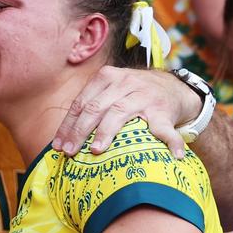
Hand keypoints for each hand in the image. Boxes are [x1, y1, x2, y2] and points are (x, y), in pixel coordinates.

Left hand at [52, 67, 198, 158]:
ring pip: (119, 113)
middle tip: (70, 152)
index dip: (67, 126)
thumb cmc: (132, 95)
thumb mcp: (110, 91)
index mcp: (106, 77)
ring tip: (96, 150)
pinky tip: (170, 155)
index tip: (58, 146)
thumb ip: (90, 106)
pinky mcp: (163, 110)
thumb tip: (63, 138)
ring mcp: (144, 95)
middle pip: (95, 108)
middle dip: (79, 131)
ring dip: (106, 133)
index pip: (81, 103)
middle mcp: (124, 83)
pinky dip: (167, 141)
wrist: (174, 88)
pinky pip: (162, 128)